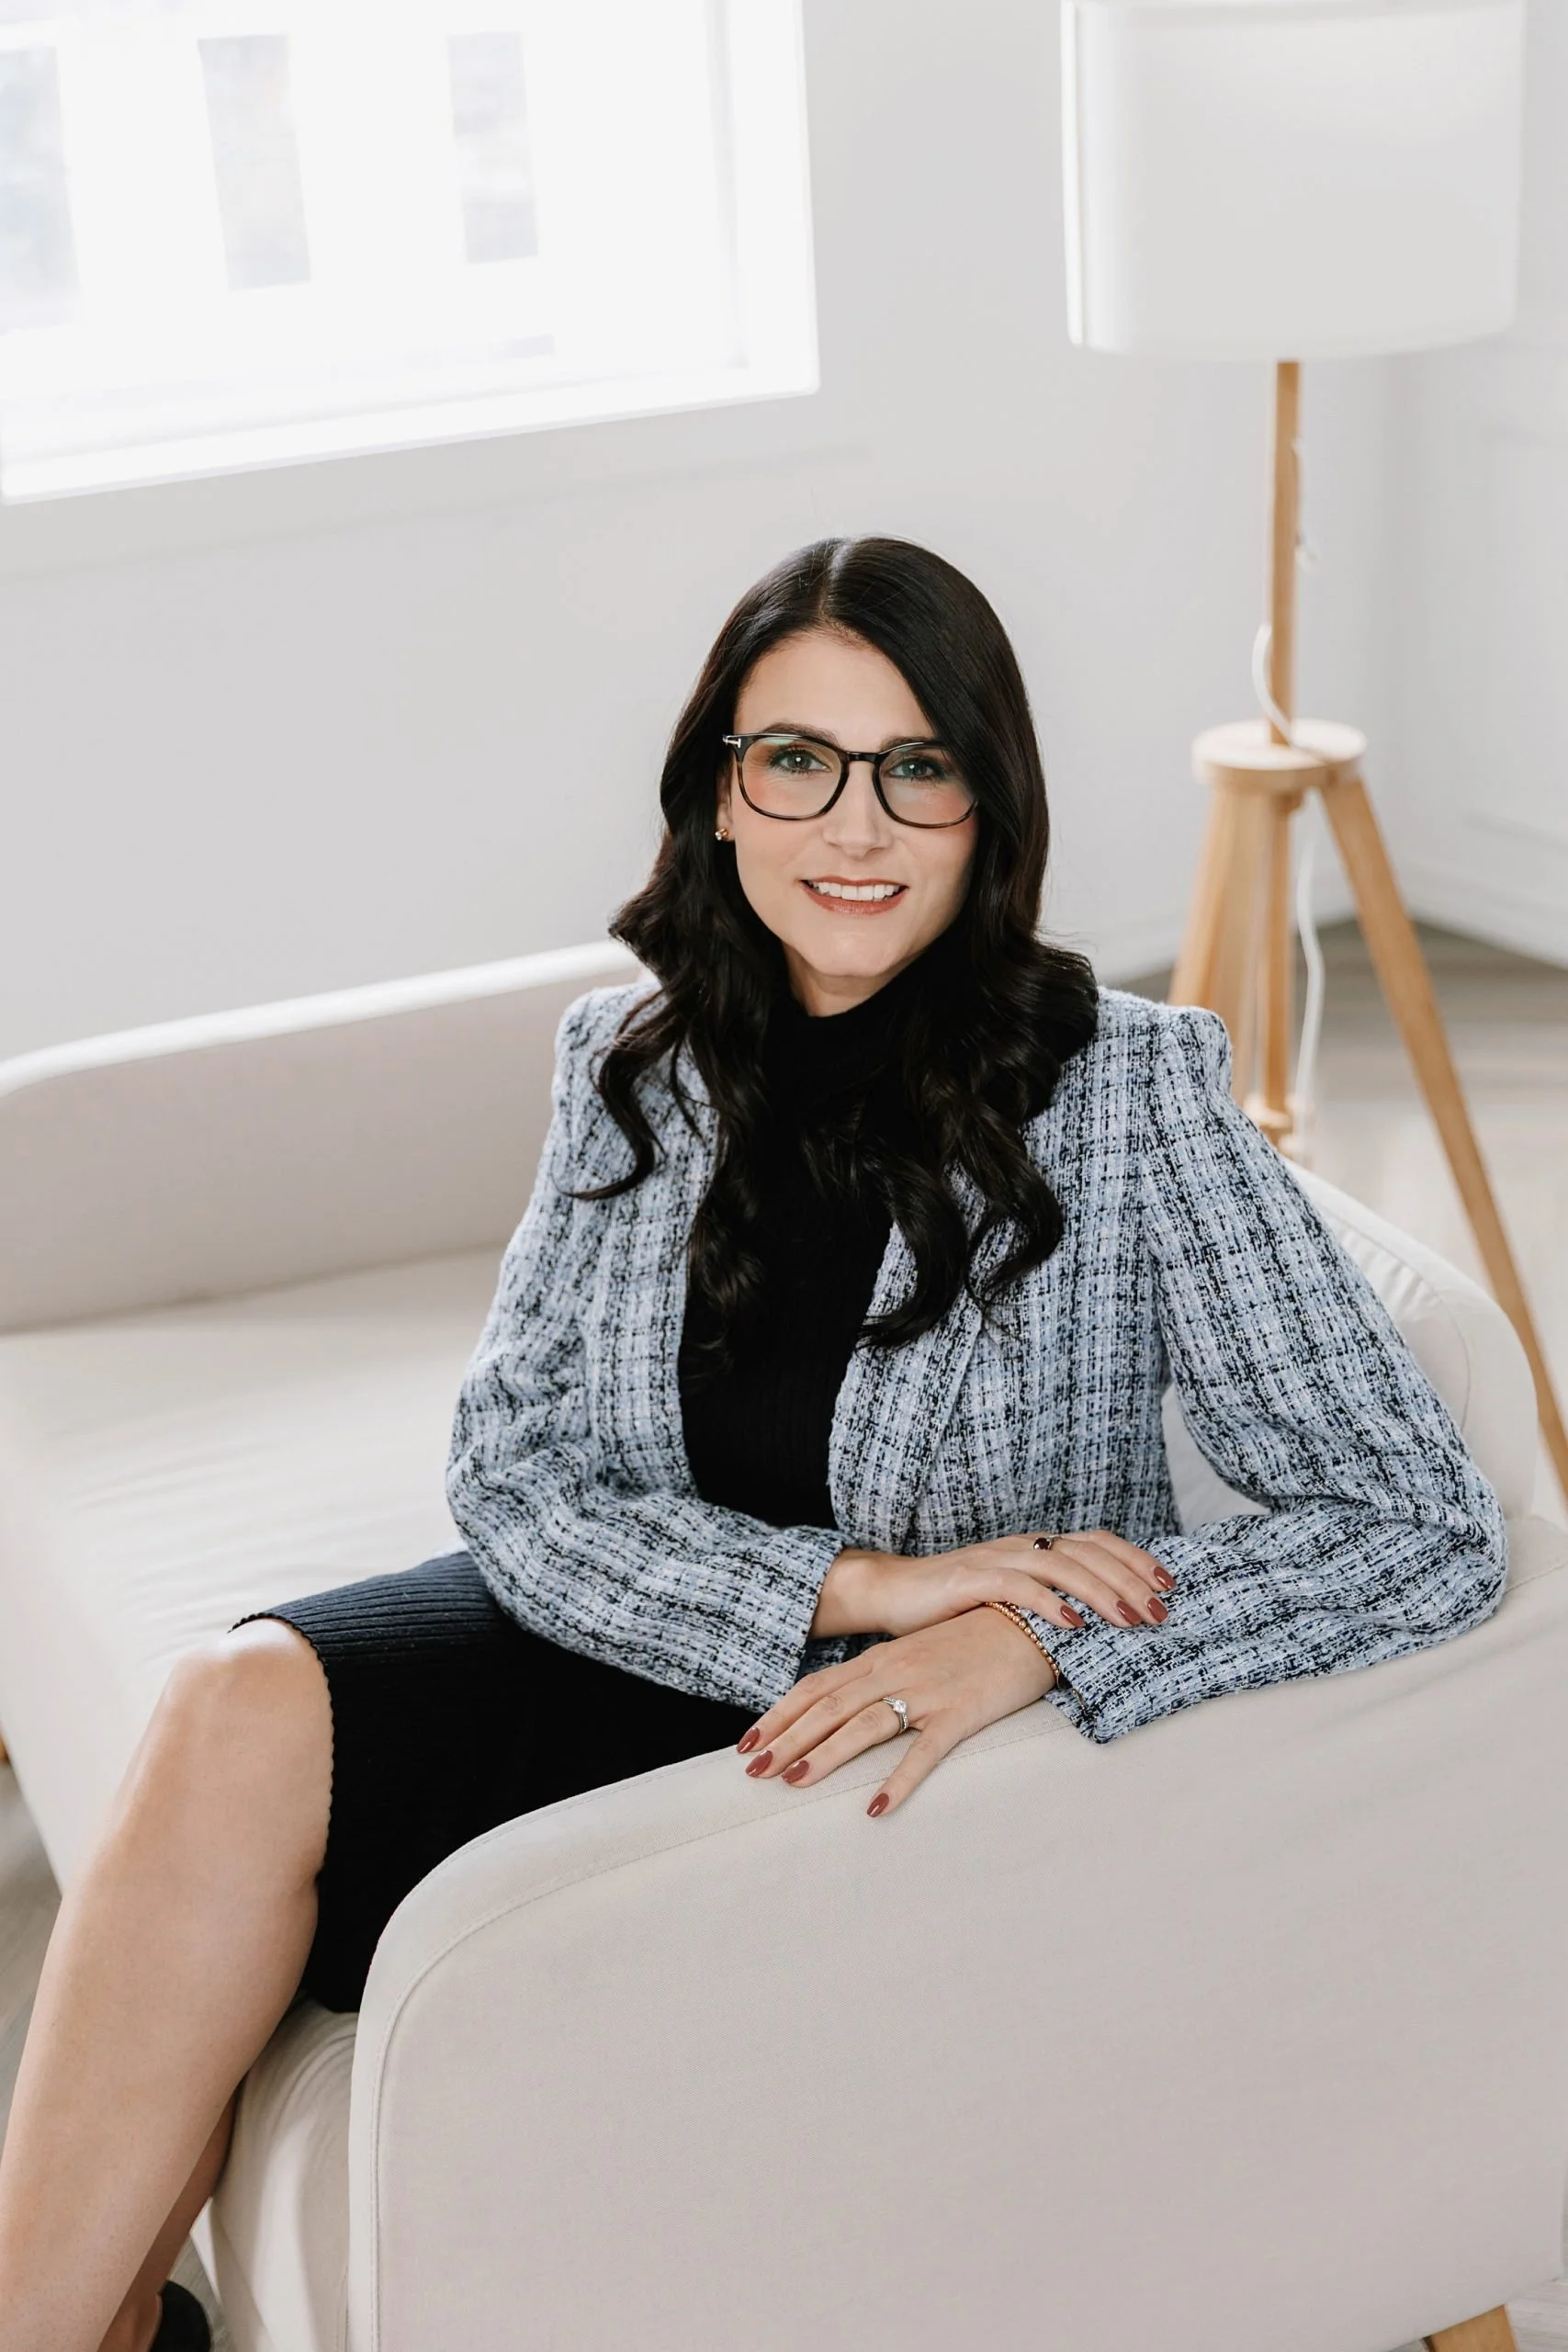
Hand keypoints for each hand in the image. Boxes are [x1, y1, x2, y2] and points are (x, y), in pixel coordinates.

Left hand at [739, 1606, 1055, 1817]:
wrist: (1031, 1623)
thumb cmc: (974, 1642)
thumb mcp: (919, 1654)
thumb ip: (884, 1678)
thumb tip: (846, 1710)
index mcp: (881, 1659)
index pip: (815, 1688)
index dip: (777, 1715)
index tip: (746, 1744)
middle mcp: (895, 1671)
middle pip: (827, 1707)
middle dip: (785, 1739)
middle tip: (751, 1771)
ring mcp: (927, 1691)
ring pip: (863, 1726)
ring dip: (824, 1755)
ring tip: (792, 1784)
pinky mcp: (961, 1712)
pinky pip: (923, 1752)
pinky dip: (897, 1781)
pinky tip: (875, 1807)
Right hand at [811, 1529, 1173, 1640]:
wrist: (893, 1593)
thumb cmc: (955, 1604)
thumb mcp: (1012, 1599)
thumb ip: (1048, 1601)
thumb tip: (1098, 1625)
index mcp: (1036, 1547)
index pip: (1097, 1542)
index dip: (1135, 1559)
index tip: (1168, 1585)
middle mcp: (1023, 1545)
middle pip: (1089, 1553)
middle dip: (1130, 1581)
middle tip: (1161, 1611)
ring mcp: (997, 1558)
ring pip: (1062, 1566)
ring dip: (1101, 1593)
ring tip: (1131, 1619)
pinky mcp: (971, 1578)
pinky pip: (1018, 1587)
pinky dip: (1050, 1603)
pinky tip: (1074, 1624)